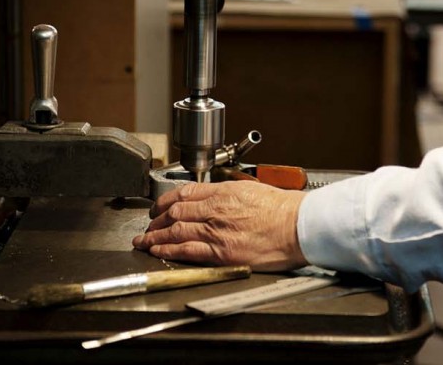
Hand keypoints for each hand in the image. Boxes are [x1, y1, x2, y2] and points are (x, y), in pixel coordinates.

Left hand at [132, 181, 308, 270]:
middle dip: (155, 219)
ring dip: (154, 236)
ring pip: (174, 231)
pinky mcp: (220, 253)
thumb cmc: (283, 209)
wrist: (298, 226)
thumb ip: (229, 194)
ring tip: (144, 241)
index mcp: (224, 191)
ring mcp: (216, 231)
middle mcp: (215, 209)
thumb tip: (214, 198)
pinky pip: (185, 250)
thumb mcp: (252, 190)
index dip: (165, 200)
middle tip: (147, 225)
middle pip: (174, 212)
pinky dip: (167, 250)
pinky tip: (158, 251)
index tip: (158, 206)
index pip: (185, 193)